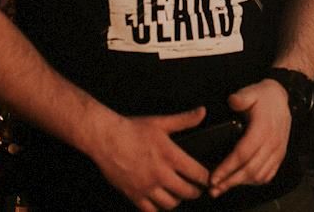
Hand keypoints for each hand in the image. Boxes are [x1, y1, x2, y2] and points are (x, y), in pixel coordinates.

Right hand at [86, 107, 209, 211]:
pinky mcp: (133, 195)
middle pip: (187, 192)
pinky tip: (160, 201)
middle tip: (197, 188)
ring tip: (178, 193)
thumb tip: (202, 112)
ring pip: (170, 204)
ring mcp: (146, 187)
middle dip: (196, 191)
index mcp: (170, 156)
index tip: (207, 177)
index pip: (198, 174)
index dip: (206, 178)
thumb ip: (184, 120)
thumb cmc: (132, 129)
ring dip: (178, 200)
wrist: (105, 138)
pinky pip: (150, 211)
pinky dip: (158, 209)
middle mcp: (160, 174)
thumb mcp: (161, 122)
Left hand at [208, 79, 290, 197]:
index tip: (213, 177)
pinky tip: (241, 182)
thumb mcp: (252, 92)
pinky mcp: (280, 155)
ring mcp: (278, 151)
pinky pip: (268, 174)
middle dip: (230, 181)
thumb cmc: (263, 96)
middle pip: (250, 169)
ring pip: (259, 175)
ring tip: (223, 188)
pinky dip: (254, 182)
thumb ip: (242, 97)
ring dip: (241, 184)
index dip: (227, 167)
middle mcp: (272, 143)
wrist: (282, 97)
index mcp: (263, 128)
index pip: (243, 153)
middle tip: (213, 189)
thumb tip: (232, 100)